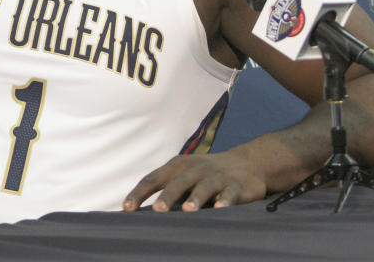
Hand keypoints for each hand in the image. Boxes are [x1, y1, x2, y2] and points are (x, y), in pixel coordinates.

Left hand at [122, 152, 266, 211]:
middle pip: (178, 182)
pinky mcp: (237, 185)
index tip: (127, 208)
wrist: (246, 163)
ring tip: (188, 210)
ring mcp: (217, 176)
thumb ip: (166, 189)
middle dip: (168, 196)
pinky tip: (221, 208)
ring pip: (205, 186)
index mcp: (177, 166)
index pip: (154, 178)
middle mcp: (195, 169)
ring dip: (196, 197)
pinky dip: (226, 200)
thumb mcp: (183, 176)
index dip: (140, 193)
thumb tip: (137, 210)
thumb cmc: (204, 174)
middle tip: (157, 210)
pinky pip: (231, 193)